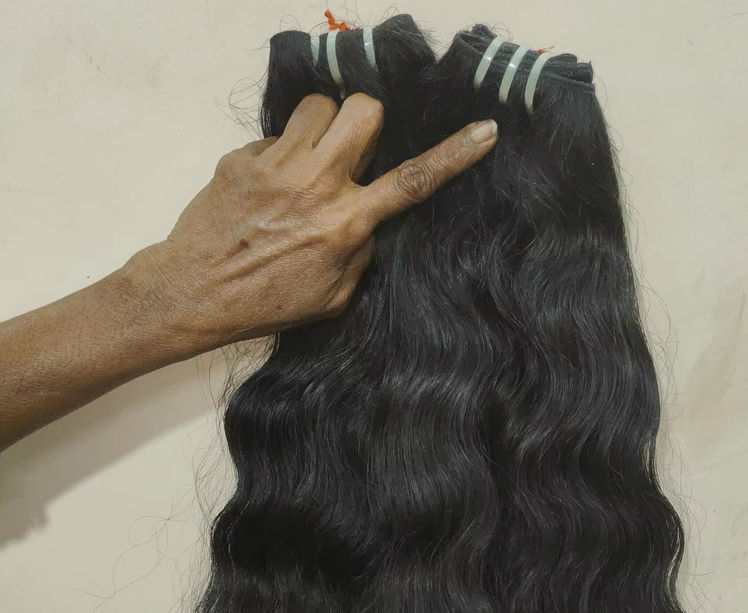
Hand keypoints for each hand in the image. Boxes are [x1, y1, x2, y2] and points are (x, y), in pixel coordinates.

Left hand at [128, 93, 497, 356]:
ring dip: (324, 126)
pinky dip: (281, 153)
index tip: (484, 132)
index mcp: (345, 224)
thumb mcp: (332, 295)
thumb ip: (361, 253)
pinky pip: (276, 135)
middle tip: (356, 147)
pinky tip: (270, 186)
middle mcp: (315, 185)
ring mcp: (276, 165)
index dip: (454, 155)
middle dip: (368, 120)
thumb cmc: (267, 302)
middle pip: (362, 109)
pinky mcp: (241, 158)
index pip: (411, 181)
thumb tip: (369, 219)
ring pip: (318, 105)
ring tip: (312, 160)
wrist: (193, 292)